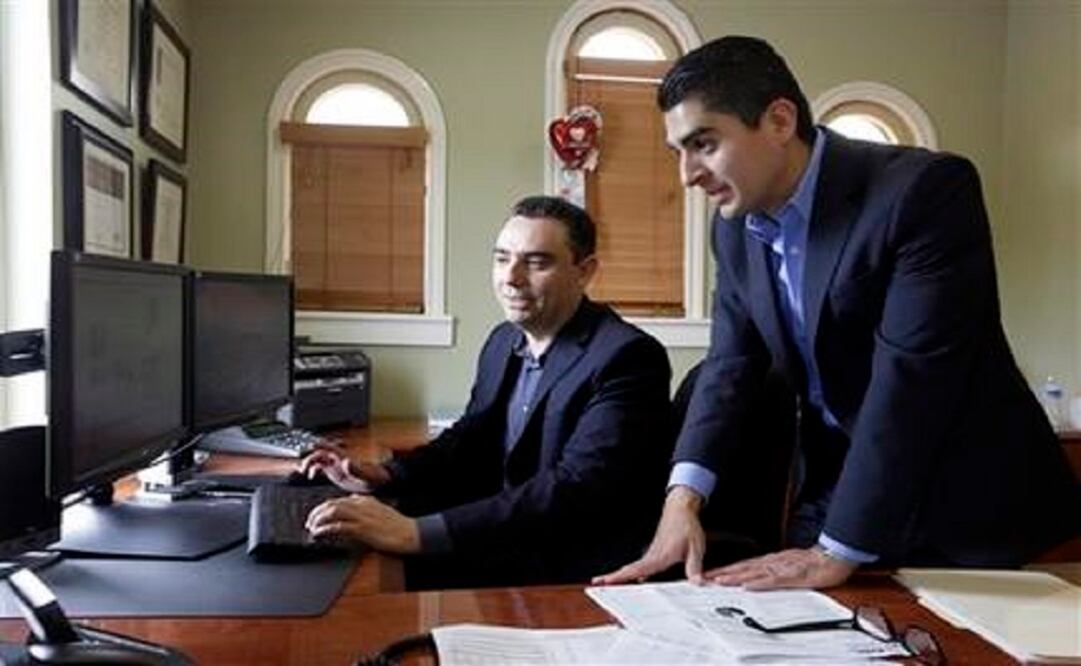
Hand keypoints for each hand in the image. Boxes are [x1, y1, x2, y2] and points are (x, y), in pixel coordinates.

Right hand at [299, 446, 389, 491]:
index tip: (310, 448)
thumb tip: (346, 462)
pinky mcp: (335, 471)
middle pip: (320, 452)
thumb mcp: (368, 474)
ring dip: (310, 463)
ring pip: (318, 459)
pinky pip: (320, 467)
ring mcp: (336, 464)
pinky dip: (313, 469)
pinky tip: (312, 476)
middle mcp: (339, 458)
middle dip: (310, 457)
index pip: (330, 447)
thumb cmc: (377, 477)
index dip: (320, 446)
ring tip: (305, 471)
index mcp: (345, 456)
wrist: (380, 483)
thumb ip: (356, 469)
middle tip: (305, 467)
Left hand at [305, 495, 419, 553]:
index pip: (338, 500)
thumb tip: (350, 511)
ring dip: (318, 520)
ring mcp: (362, 516)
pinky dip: (325, 529)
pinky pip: (338, 527)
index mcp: (365, 499)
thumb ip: (364, 508)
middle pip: (332, 504)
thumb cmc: (396, 526)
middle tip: (309, 522)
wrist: (410, 533)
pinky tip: (318, 534)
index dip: (324, 508)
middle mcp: (361, 505)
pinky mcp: (362, 529)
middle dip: (317, 513)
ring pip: (332, 512)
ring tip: (311, 528)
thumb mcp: (379, 511)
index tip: (316, 516)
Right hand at [592, 486, 706, 584]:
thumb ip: (694, 567)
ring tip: (606, 583)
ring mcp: (651, 555)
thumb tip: (697, 584)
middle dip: (613, 577)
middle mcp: (652, 556)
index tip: (607, 580)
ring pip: (633, 568)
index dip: (622, 576)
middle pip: (629, 569)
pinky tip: (632, 580)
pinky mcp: (653, 554)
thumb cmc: (686, 525)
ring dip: (619, 575)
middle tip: (596, 583)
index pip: (637, 569)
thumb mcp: (696, 547)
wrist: (681, 508)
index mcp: (660, 556)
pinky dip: (631, 573)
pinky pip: (640, 566)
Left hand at [705, 547, 856, 589]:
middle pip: (743, 568)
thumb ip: (772, 570)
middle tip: (705, 579)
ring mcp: (781, 569)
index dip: (725, 571)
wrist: (833, 557)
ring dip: (735, 578)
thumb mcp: (788, 564)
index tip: (710, 575)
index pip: (743, 566)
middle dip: (723, 574)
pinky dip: (759, 583)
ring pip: (754, 573)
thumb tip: (756, 576)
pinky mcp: (792, 576)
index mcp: (770, 561)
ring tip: (719, 582)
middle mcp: (772, 563)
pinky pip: (774, 580)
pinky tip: (748, 586)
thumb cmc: (813, 562)